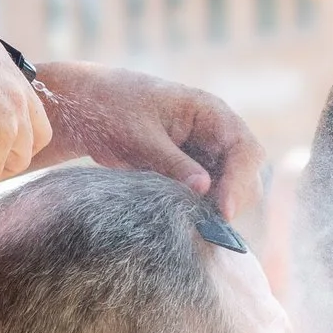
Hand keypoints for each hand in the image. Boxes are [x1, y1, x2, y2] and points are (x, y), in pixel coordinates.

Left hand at [32, 62, 263, 217]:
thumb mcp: (138, 137)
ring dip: (216, 209)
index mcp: (210, 112)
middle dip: (232, 199)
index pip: (244, 150)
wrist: (86, 107)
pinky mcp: (191, 172)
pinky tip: (182, 222)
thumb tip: (204, 188)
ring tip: (190, 225)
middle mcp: (216, 133)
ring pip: (229, 190)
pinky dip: (200, 211)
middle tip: (204, 225)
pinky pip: (207, 196)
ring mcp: (206, 154)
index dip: (239, 182)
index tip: (224, 212)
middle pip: (246, 174)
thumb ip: (171, 162)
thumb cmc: (111, 110)